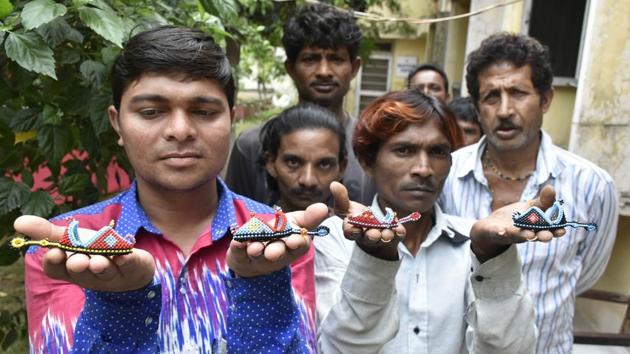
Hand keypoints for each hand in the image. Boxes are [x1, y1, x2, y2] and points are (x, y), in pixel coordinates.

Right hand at [14, 215, 154, 291]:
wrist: (131, 265)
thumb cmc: (95, 252)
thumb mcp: (71, 240)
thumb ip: (47, 232)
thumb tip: (18, 221)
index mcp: (71, 268)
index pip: (57, 270)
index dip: (54, 263)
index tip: (54, 252)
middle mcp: (89, 274)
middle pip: (81, 272)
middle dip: (78, 265)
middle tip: (77, 259)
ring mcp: (112, 273)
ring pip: (104, 272)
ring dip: (100, 266)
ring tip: (98, 261)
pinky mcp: (132, 267)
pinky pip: (129, 265)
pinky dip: (126, 259)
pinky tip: (125, 254)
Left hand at [227, 203, 328, 277]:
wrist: (253, 250)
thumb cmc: (279, 234)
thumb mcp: (294, 223)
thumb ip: (308, 217)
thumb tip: (324, 207)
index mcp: (292, 246)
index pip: (299, 246)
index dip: (297, 244)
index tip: (294, 240)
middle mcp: (277, 254)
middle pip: (278, 254)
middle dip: (276, 252)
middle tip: (272, 253)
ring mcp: (258, 257)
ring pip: (258, 255)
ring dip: (257, 250)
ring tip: (254, 247)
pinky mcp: (240, 256)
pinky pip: (239, 252)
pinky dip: (238, 248)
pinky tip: (237, 241)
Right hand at [330, 181, 404, 260]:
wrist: (374, 230)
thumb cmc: (358, 218)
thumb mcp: (347, 209)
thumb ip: (341, 198)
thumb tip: (333, 184)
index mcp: (353, 230)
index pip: (350, 232)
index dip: (351, 229)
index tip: (353, 224)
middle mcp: (366, 237)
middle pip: (368, 238)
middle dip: (371, 236)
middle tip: (375, 233)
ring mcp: (381, 238)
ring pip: (383, 239)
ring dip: (386, 235)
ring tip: (388, 232)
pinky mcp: (394, 237)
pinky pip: (397, 236)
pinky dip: (398, 232)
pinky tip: (399, 229)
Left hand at [470, 185, 566, 261]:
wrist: (492, 226)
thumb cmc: (516, 217)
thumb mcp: (532, 207)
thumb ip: (543, 201)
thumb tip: (552, 188)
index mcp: (537, 227)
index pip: (548, 229)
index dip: (555, 230)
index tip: (562, 230)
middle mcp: (526, 233)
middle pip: (536, 235)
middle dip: (543, 235)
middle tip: (548, 236)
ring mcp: (510, 234)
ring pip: (518, 235)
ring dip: (524, 235)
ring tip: (530, 235)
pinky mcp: (496, 233)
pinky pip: (498, 233)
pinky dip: (500, 232)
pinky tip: (502, 231)